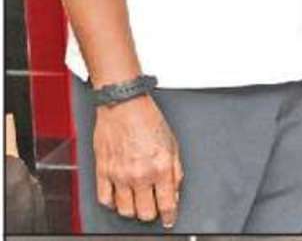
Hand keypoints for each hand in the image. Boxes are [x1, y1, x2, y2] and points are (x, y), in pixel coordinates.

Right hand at [91, 94, 181, 226]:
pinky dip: (112, 203)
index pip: (166, 203)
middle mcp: (139, 174)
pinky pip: (104, 199)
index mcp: (160, 167)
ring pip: (124, 210)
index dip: (170, 216)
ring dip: (132, 210)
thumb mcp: (173, 144)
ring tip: (137, 202)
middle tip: (153, 208)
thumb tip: (174, 192)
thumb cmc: (148, 120)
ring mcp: (118, 175)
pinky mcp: (102, 171)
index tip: (170, 220)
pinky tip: (119, 198)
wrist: (124, 106)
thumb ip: (175, 171)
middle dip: (151, 214)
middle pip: (144, 212)